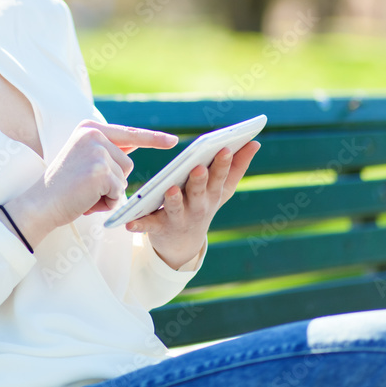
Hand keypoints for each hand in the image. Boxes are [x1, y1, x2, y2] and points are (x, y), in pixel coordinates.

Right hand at [6, 120, 178, 247]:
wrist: (41, 204)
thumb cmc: (64, 186)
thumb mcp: (86, 160)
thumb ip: (109, 150)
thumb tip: (138, 143)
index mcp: (90, 128)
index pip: (128, 133)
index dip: (153, 139)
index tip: (173, 141)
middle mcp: (93, 135)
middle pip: (127, 162)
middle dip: (113, 180)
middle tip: (85, 186)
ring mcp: (97, 151)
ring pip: (124, 178)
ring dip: (110, 192)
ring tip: (86, 192)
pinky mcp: (99, 171)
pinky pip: (118, 191)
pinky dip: (106, 202)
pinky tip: (87, 200)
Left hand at [126, 140, 260, 269]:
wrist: (184, 243)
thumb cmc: (204, 205)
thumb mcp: (222, 190)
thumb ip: (238, 167)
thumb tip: (255, 143)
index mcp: (212, 194)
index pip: (219, 177)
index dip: (222, 164)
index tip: (225, 149)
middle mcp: (198, 207)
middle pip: (198, 192)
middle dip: (199, 180)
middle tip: (198, 167)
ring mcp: (178, 218)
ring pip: (176, 208)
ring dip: (174, 200)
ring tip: (171, 190)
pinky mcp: (159, 228)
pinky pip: (148, 226)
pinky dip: (140, 225)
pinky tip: (130, 224)